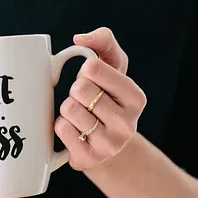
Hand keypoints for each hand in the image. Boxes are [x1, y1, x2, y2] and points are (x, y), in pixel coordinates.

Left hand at [55, 27, 146, 170]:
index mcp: (136, 98)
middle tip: (85, 100)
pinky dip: (61, 125)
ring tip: (80, 116)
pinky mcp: (89, 159)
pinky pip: (61, 129)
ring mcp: (109, 145)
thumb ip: (103, 42)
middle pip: (80, 89)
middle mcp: (128, 123)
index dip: (85, 71)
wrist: (106, 145)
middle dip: (75, 90)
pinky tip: (74, 131)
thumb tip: (80, 39)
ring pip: (69, 109)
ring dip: (67, 109)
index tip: (92, 80)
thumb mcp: (112, 68)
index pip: (93, 68)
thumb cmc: (106, 98)